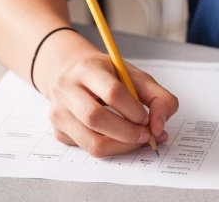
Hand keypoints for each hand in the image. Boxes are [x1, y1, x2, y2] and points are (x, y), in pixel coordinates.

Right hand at [43, 52, 177, 156]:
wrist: (73, 75)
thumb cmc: (107, 76)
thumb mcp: (134, 76)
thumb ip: (158, 97)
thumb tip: (159, 127)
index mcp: (86, 68)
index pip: (111, 92)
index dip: (134, 110)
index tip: (147, 118)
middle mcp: (66, 89)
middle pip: (95, 118)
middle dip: (127, 133)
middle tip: (146, 136)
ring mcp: (59, 112)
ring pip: (91, 141)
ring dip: (121, 146)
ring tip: (136, 140)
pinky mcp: (59, 131)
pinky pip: (87, 149)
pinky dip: (110, 149)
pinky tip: (120, 139)